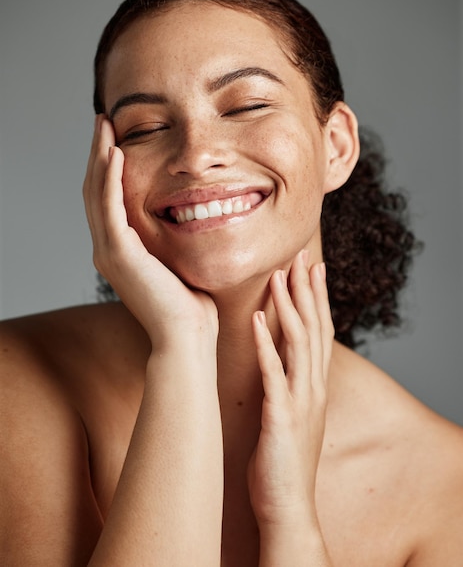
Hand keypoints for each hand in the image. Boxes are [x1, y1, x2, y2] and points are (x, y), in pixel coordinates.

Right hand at [83, 116, 217, 345]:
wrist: (187, 335)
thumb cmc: (190, 303)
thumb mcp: (178, 261)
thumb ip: (172, 239)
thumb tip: (188, 216)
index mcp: (120, 251)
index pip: (108, 199)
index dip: (108, 167)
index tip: (116, 138)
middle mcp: (108, 249)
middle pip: (95, 190)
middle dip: (99, 152)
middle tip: (103, 121)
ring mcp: (110, 252)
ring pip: (97, 193)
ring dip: (100, 156)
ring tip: (104, 125)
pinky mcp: (119, 254)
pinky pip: (110, 207)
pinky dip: (110, 178)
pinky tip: (114, 153)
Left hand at [248, 251, 332, 528]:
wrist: (287, 505)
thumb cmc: (282, 460)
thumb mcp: (289, 413)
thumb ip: (288, 384)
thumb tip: (277, 358)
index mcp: (314, 385)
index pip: (321, 331)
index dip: (317, 298)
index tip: (312, 267)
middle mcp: (313, 387)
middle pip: (316, 328)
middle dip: (309, 291)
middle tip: (303, 256)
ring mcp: (301, 400)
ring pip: (300, 342)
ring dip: (289, 307)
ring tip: (279, 276)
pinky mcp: (282, 416)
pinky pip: (275, 373)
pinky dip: (267, 344)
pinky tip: (256, 320)